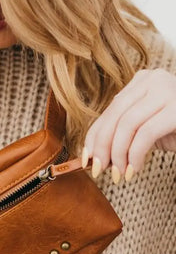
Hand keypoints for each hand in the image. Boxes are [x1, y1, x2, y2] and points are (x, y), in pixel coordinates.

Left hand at [82, 68, 175, 182]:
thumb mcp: (146, 129)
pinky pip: (145, 134)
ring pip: (126, 125)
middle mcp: (152, 80)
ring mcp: (166, 90)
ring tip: (120, 174)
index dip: (93, 137)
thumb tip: (93, 155)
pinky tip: (134, 170)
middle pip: (114, 117)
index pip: (109, 111)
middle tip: (100, 171)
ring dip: (118, 155)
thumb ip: (123, 134)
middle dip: (103, 148)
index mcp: (141, 82)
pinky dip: (134, 155)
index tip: (86, 160)